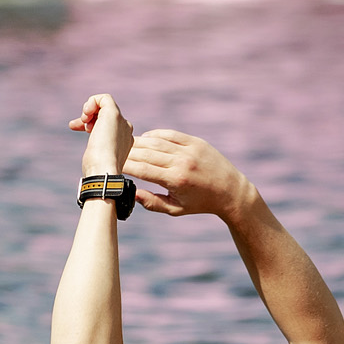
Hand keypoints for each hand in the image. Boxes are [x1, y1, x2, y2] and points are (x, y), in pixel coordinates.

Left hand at [71, 94, 133, 178]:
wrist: (104, 171)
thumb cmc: (96, 170)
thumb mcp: (95, 157)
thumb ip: (94, 145)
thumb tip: (82, 133)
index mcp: (124, 141)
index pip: (106, 126)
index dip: (90, 124)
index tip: (76, 128)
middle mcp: (125, 129)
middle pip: (104, 115)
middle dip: (88, 117)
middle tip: (74, 125)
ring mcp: (121, 121)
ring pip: (105, 105)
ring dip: (89, 110)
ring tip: (82, 122)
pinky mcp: (113, 113)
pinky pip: (104, 98)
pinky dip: (92, 102)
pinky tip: (85, 114)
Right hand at [122, 129, 256, 219]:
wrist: (230, 191)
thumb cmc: (201, 204)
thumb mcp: (176, 209)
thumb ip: (152, 203)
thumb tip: (131, 194)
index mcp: (176, 180)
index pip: (141, 169)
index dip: (124, 166)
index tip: (113, 167)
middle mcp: (181, 162)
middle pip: (145, 153)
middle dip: (127, 153)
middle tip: (114, 154)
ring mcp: (189, 149)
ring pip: (155, 141)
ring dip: (138, 143)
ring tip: (127, 147)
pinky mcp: (195, 141)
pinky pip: (169, 134)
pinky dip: (154, 135)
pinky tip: (145, 139)